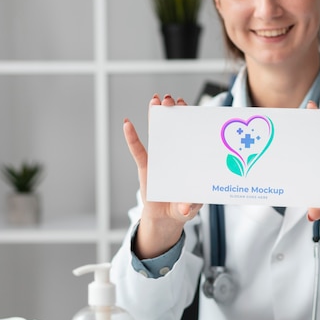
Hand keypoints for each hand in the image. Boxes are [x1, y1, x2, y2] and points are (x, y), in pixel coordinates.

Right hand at [123, 94, 202, 258]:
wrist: (166, 220)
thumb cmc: (183, 208)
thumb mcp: (190, 207)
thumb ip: (189, 206)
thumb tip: (186, 207)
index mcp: (189, 160)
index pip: (191, 136)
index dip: (190, 120)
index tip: (189, 107)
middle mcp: (176, 155)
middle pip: (175, 129)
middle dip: (173, 112)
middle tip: (172, 99)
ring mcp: (160, 159)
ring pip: (158, 134)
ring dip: (155, 116)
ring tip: (155, 100)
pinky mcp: (145, 168)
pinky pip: (138, 151)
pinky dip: (132, 138)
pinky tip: (128, 124)